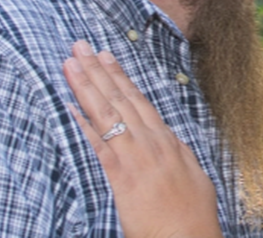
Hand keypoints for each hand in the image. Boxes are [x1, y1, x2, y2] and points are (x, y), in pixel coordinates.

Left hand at [63, 41, 222, 237]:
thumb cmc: (192, 216)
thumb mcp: (191, 177)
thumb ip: (177, 156)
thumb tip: (170, 142)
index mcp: (167, 140)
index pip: (138, 100)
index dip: (119, 76)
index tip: (105, 55)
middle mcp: (151, 141)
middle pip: (120, 98)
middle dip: (98, 70)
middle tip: (79, 46)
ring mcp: (137, 156)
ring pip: (108, 112)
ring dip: (87, 85)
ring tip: (71, 63)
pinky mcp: (122, 176)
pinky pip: (99, 144)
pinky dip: (84, 123)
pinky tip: (70, 106)